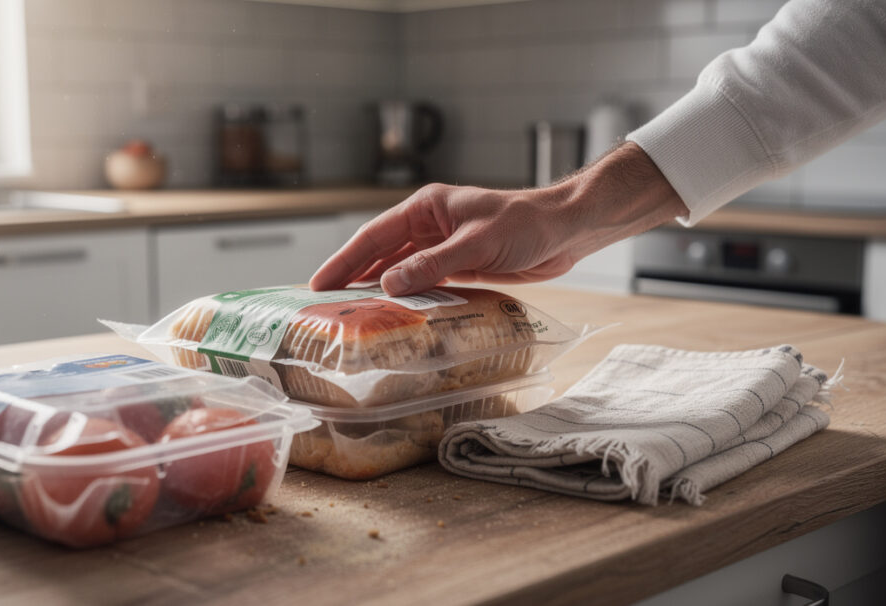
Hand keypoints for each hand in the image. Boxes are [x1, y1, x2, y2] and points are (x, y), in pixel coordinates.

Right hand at [310, 143, 687, 295]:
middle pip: (381, 253)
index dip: (345, 260)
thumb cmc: (526, 224)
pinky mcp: (460, 265)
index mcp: (427, 208)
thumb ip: (433, 264)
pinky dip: (409, 298)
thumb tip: (388, 284)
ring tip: (353, 315)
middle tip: (325, 305)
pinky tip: (396, 316)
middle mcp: (430, 225)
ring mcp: (444, 246)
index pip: (374, 235)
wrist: (566, 231)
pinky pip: (425, 283)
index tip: (319, 283)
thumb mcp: (476, 243)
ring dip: (379, 291)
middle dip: (353, 277)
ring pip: (400, 270)